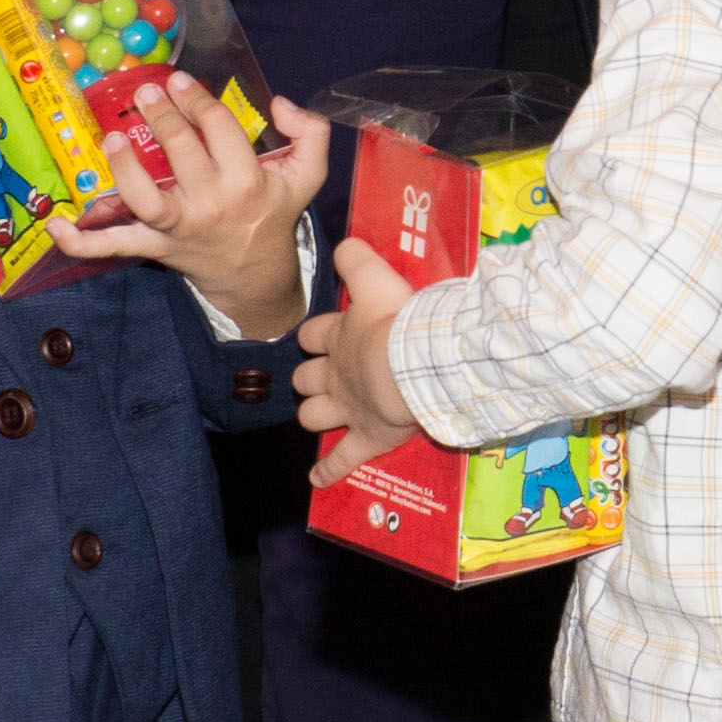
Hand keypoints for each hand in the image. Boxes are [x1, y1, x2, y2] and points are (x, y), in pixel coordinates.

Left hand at [53, 77, 325, 344]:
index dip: (199, 100)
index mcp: (247, 180)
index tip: (180, 79)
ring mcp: (178, 227)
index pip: (220, 129)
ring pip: (145, 199)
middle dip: (163, 117)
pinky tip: (57, 226)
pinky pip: (113, 247)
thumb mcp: (308, 174)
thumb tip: (280, 103)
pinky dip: (82, 242)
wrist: (255, 272)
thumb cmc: (274, 212)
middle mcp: (211, 202)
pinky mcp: (153, 246)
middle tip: (146, 91)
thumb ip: (310, 132)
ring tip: (111, 136)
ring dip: (124, 168)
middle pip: (182, 152)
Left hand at [292, 232, 425, 469]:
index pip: (312, 334)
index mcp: (338, 338)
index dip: (315, 335)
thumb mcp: (377, 278)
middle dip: (310, 378)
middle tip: (323, 376)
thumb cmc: (399, 319)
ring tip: (321, 416)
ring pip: (314, 416)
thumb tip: (344, 241)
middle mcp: (335, 375)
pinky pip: (341, 460)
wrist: (415, 364)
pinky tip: (317, 480)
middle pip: (306, 378)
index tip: (320, 335)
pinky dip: (328, 470)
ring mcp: (348, 409)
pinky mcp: (367, 438)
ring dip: (316, 415)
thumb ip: (358, 259)